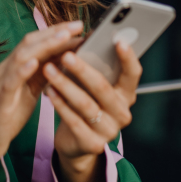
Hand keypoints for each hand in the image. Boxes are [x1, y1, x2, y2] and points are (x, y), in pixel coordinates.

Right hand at [0, 21, 83, 170]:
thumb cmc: (11, 111)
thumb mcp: (32, 88)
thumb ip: (46, 72)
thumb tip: (69, 56)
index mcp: (18, 65)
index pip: (38, 40)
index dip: (58, 30)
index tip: (79, 24)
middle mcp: (8, 68)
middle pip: (31, 42)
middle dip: (55, 32)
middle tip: (76, 25)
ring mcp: (2, 82)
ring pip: (21, 57)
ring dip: (43, 45)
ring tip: (62, 37)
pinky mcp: (0, 101)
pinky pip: (10, 83)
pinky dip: (22, 70)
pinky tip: (34, 63)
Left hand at [42, 41, 141, 181]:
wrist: (77, 143)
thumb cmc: (85, 104)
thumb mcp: (93, 87)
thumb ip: (94, 68)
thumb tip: (83, 38)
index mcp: (126, 94)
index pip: (133, 74)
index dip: (128, 58)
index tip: (118, 41)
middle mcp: (122, 112)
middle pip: (103, 88)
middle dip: (83, 70)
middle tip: (66, 55)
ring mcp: (109, 130)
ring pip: (85, 104)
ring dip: (64, 84)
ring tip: (48, 69)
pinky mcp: (92, 143)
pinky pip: (73, 121)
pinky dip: (59, 104)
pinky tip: (48, 91)